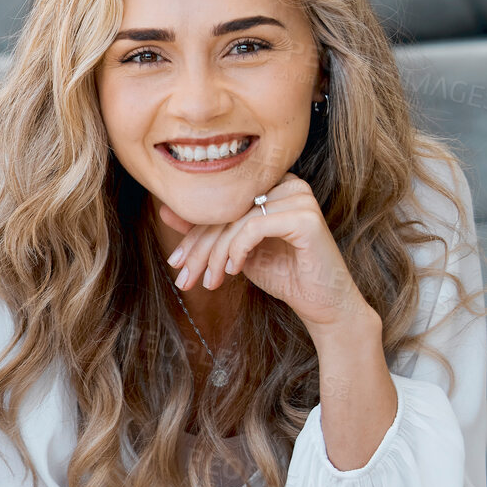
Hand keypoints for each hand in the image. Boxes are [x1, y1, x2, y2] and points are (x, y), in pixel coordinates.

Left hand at [163, 174, 372, 329]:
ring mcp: (299, 197)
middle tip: (183, 278)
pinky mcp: (306, 216)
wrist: (322, 303)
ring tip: (209, 283)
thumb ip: (207, 230)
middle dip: (199, 249)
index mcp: (271, 186)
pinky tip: (233, 271)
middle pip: (226, 212)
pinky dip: (237, 250)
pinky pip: (254, 227)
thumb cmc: (283, 273)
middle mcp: (287, 184)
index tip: (175, 263)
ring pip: (236, 220)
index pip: (221, 206)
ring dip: (215, 256)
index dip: (193, 235)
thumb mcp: (235, 250)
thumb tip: (164, 211)